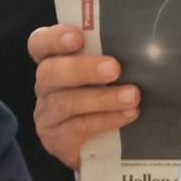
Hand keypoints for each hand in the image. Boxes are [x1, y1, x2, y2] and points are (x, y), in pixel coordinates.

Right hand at [29, 25, 139, 172]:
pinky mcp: (56, 140)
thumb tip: (141, 45)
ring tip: (132, 96)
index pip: (40, 43)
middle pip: (50, 72)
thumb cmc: (110, 94)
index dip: (54, 39)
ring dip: (102, 98)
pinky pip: (77, 128)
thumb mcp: (109, 72)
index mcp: (53, 61)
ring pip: (65, 103)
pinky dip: (105, 120)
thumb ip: (112, 56)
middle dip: (83, 69)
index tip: (78, 37)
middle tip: (114, 68)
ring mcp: (47, 115)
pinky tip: (127, 116)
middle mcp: (46, 86)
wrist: (107, 144)